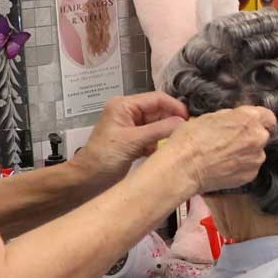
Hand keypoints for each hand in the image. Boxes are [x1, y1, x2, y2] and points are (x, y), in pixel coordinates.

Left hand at [71, 93, 188, 186]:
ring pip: (159, 124)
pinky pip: (155, 136)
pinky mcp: (135, 140)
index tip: (190, 119)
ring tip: (178, 143)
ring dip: (167, 133)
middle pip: (159, 110)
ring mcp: (132, 126)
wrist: (88, 179)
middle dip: (172, 121)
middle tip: (187, 133)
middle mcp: (129, 112)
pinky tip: (162, 152)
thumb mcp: (133, 141)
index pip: (157, 98)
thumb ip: (160, 130)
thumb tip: (184, 122)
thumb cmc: (104, 157)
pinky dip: (160, 143)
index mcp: (124, 105)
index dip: (175, 107)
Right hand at [165, 106, 275, 195]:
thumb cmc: (191, 140)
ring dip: (245, 153)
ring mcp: (256, 158)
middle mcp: (258, 137)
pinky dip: (240, 167)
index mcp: (249, 119)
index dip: (258, 120)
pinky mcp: (251, 175)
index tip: (250, 124)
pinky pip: (250, 167)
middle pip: (262, 135)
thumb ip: (231, 117)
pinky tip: (224, 166)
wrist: (184, 167)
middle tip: (230, 141)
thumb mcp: (210, 117)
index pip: (268, 117)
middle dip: (249, 137)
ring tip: (224, 156)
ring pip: (256, 152)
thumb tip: (237, 118)